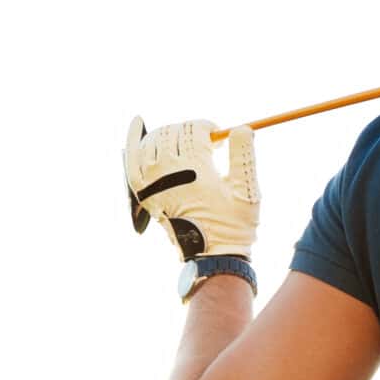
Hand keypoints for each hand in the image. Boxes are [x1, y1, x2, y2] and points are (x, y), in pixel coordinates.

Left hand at [124, 117, 257, 256]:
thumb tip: (242, 127)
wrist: (212, 254)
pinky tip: (137, 125)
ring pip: (154, 140)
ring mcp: (152, 182)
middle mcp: (169, 173)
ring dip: (170, 134)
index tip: (219, 136)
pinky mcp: (143, 192)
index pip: (195, 130)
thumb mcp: (246, 189)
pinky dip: (134, 141)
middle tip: (206, 142)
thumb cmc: (234, 223)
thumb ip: (243, 154)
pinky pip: (132, 160)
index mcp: (196, 170)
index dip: (208, 127)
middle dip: (191, 130)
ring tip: (185, 142)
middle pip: (175, 132)